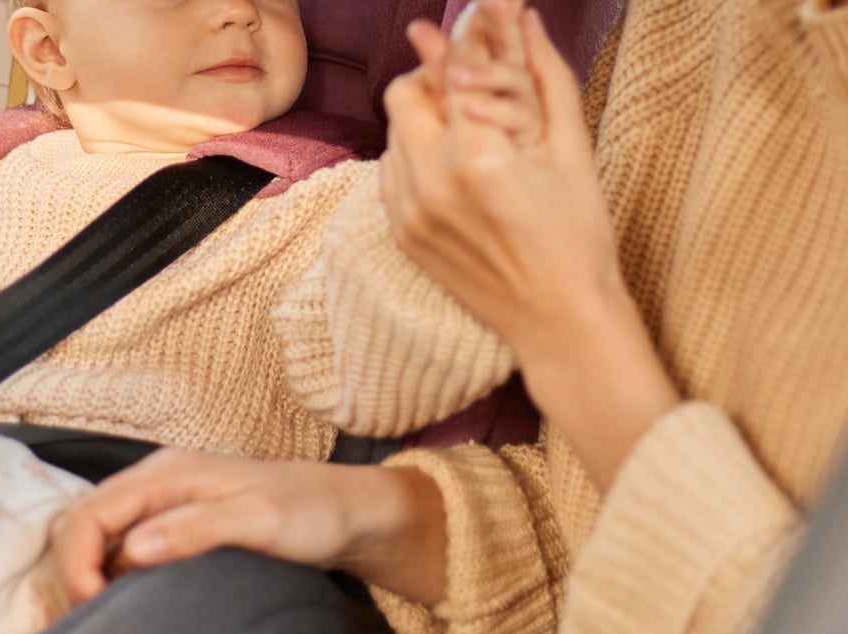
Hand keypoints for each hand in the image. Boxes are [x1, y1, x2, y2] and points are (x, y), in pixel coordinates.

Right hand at [51, 448, 448, 606]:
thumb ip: (197, 528)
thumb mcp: (260, 520)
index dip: (78, 562)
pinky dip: (115, 572)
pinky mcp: (181, 522)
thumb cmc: (311, 510)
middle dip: (74, 568)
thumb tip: (132, 549)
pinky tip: (132, 598)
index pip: (92, 512)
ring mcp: (169, 501)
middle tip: (98, 616)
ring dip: (92, 572)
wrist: (347, 511)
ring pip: (101, 534)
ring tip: (111, 612)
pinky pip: (127, 545)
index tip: (96, 605)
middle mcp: (160, 481)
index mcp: (170, 472)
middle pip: (84, 520)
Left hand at [383, 1, 679, 489]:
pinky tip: (450, 168)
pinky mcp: (402, 237)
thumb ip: (542, 78)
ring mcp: (409, 216)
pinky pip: (389, 174)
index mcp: (478, 160)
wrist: (559, 322)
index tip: (477, 12)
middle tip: (468, 79)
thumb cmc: (580, 238)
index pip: (454, 69)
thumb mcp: (572, 152)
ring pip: (392, 134)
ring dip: (422, 117)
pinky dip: (412, 157)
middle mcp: (431, 186)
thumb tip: (521, 18)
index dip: (466, 33)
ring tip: (465, 131)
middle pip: (405, 93)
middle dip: (434, 74)